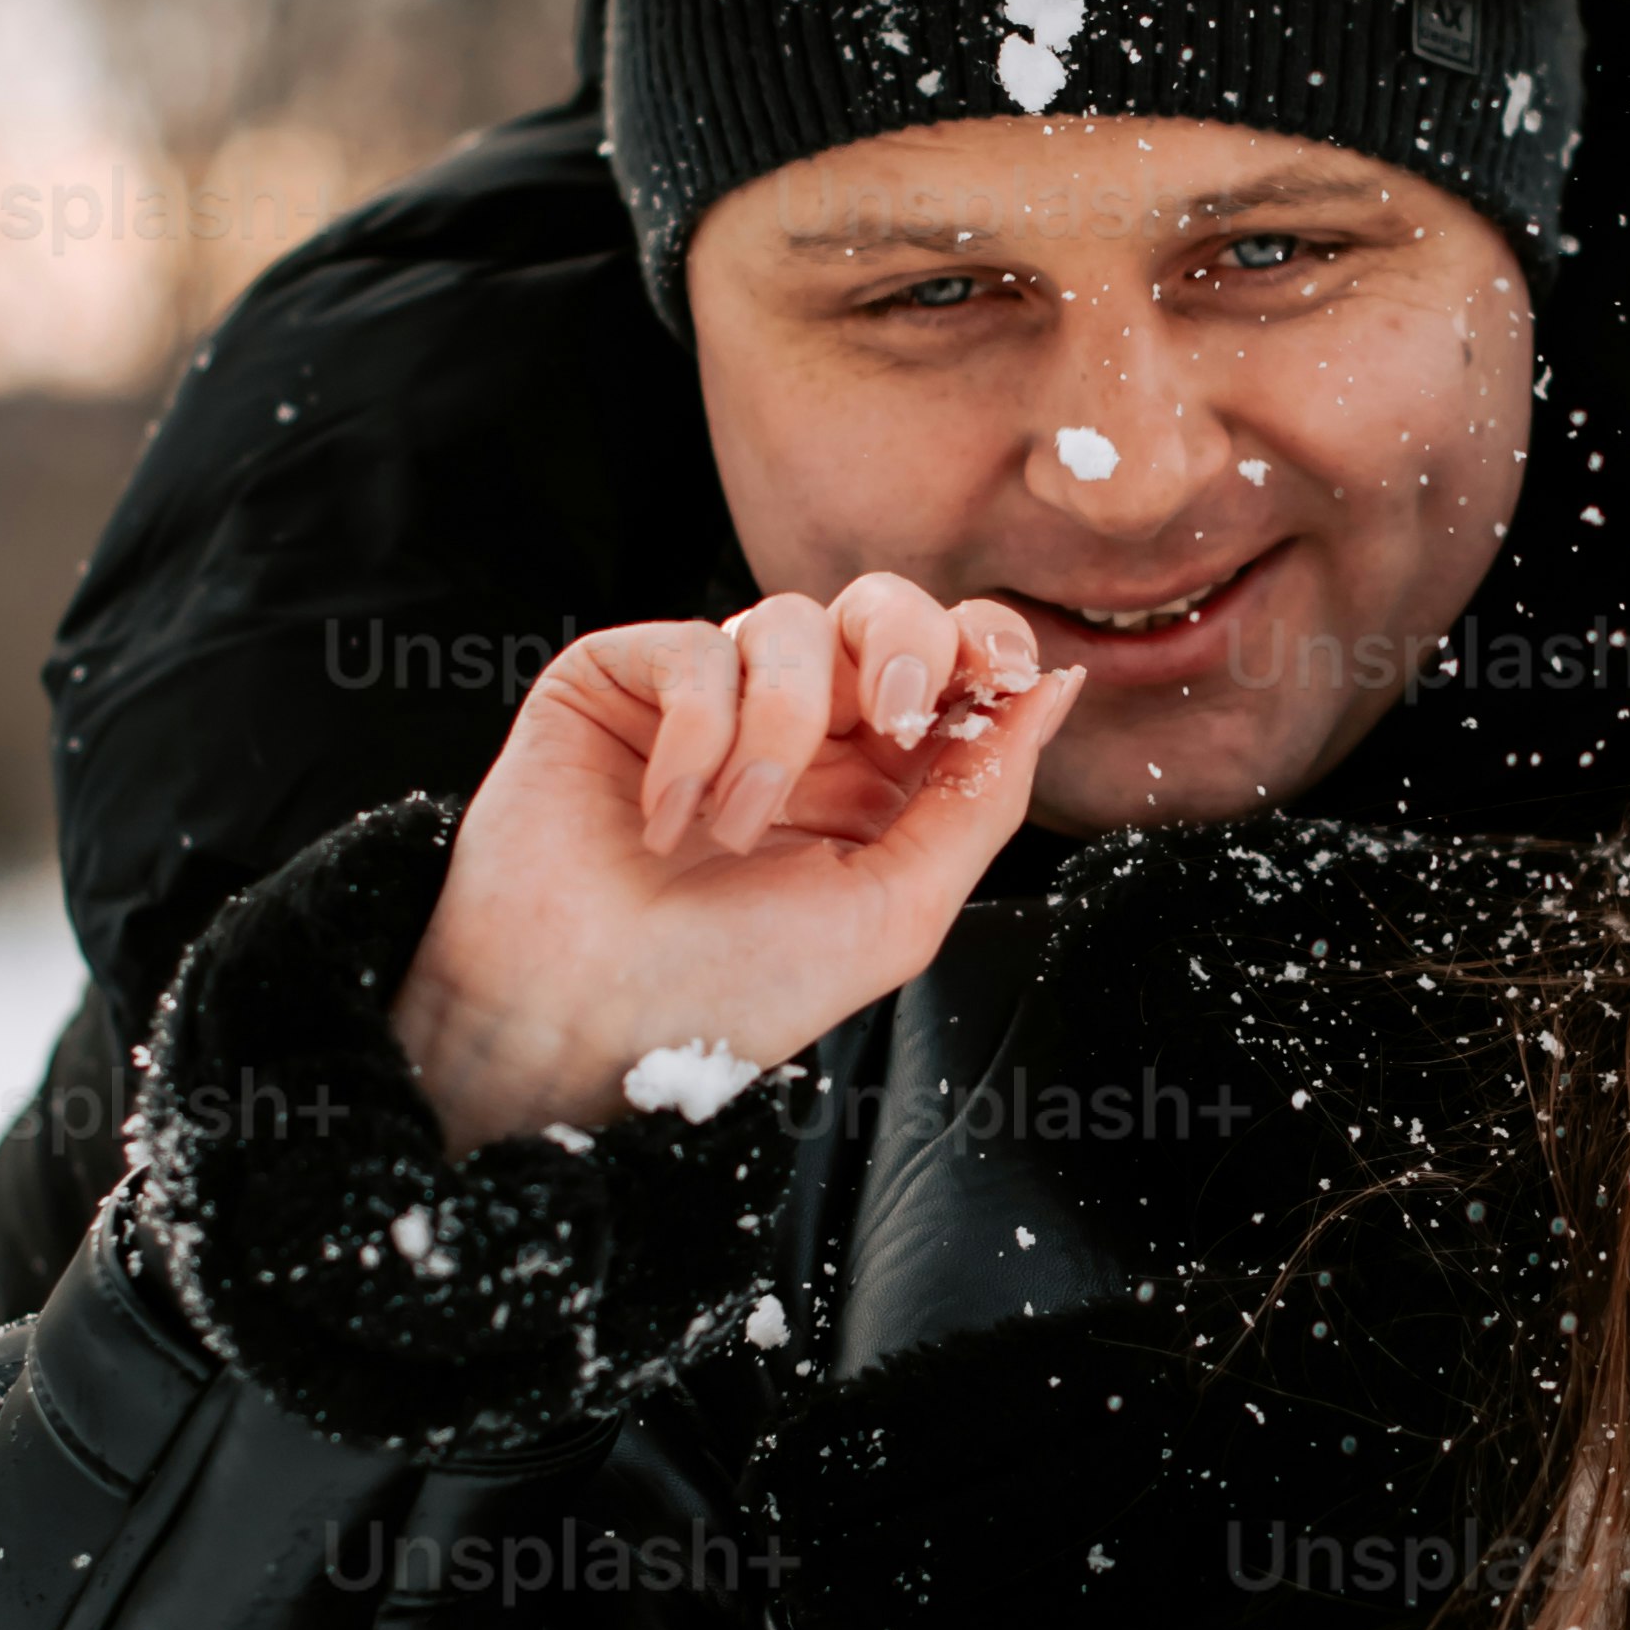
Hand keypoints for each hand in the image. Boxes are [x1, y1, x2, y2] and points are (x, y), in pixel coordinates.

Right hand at [387, 576, 1082, 1150]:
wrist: (575, 1023)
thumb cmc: (724, 993)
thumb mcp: (893, 910)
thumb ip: (981, 800)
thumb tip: (1055, 692)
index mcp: (872, 783)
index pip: (948, 664)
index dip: (983, 644)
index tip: (997, 674)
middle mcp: (795, 730)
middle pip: (881, 607)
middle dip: (904, 642)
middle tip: (890, 718)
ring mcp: (704, 700)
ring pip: (787, 621)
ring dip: (778, 729)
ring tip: (734, 831)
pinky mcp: (619, 681)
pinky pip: (693, 648)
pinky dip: (696, 735)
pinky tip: (663, 817)